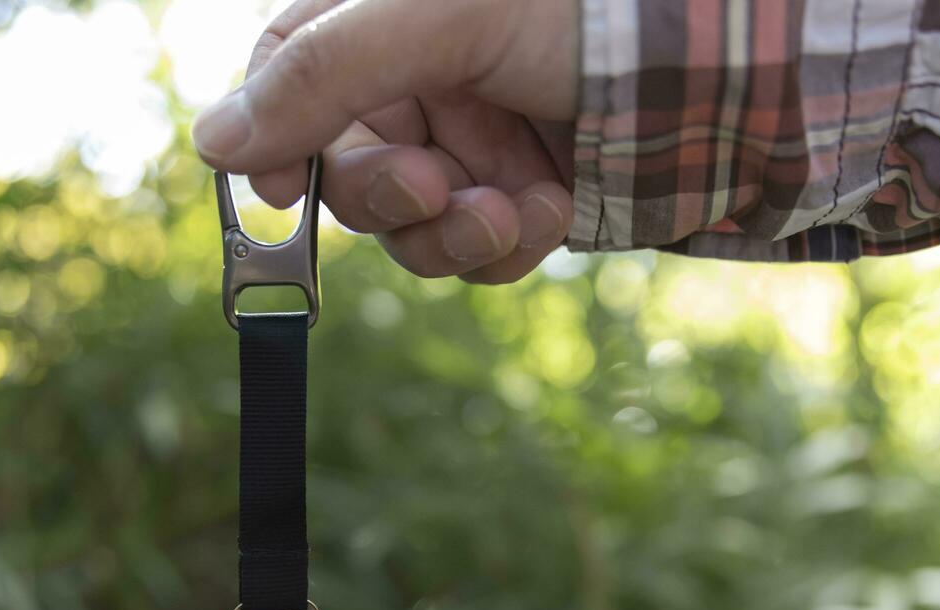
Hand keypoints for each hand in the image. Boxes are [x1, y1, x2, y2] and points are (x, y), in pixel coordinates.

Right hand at [191, 0, 579, 283]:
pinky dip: (505, 247)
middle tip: (435, 186)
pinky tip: (551, 208)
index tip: (275, 194)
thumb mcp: (446, 16)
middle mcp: (421, 84)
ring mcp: (472, 147)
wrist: (729, 65)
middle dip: (386, 196)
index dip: (272, 141)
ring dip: (451, 234)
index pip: (287, 79)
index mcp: (386, 19)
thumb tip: (210, 142)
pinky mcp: (520, 200)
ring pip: (407, 230)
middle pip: (342, 173)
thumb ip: (326, 72)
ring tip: (514, 206)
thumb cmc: (589, 7)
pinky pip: (475, 255)